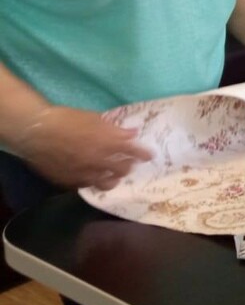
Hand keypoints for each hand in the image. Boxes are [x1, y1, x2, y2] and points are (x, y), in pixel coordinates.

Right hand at [13, 106, 150, 189]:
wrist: (35, 131)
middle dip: (129, 166)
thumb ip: (114, 128)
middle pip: (123, 170)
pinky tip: (95, 177)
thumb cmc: (65, 119)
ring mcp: (83, 173)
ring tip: (115, 174)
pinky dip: (94, 181)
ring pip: (107, 183)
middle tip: (131, 163)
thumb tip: (132, 133)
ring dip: (114, 178)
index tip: (150, 155)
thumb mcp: (93, 118)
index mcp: (106, 143)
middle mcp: (98, 161)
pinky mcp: (69, 181)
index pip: (132, 151)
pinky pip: (87, 185)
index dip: (143, 154)